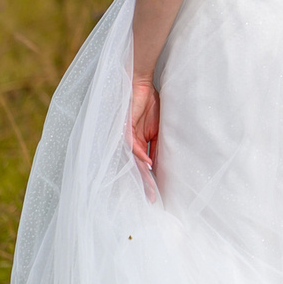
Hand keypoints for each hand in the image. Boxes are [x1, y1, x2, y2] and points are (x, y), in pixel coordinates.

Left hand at [126, 75, 160, 202]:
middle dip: (144, 185)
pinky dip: (139, 156)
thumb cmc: (148, 102)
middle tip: (151, 200)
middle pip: (136, 169)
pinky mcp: (123, 129)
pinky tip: (147, 165)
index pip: (143, 167)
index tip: (157, 195)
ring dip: (141, 176)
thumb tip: (159, 164)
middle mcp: (128, 144)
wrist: (139, 83)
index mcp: (137, 144)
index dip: (150, 181)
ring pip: (132, 162)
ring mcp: (125, 138)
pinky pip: (130, 146)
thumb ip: (157, 144)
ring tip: (150, 189)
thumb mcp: (158, 127)